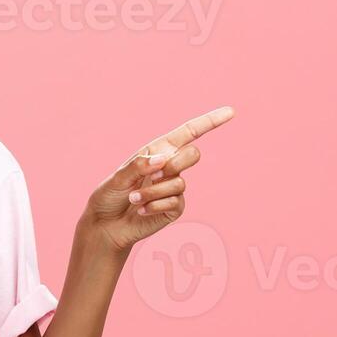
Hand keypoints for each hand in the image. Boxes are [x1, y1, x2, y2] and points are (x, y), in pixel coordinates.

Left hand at [81, 105, 236, 252]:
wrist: (106, 224)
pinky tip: (141, 210)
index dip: (210, 121)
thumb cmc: (109, 196)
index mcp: (158, 151)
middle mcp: (170, 167)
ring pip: (179, 183)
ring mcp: (174, 188)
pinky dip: (154, 205)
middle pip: (193, 154)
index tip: (230, 112)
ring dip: (153, 192)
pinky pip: (175, 202)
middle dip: (175, 164)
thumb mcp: (119, 177)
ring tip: (134, 199)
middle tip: (152, 176)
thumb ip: (138, 165)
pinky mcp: (175, 208)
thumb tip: (163, 159)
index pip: (189, 133)